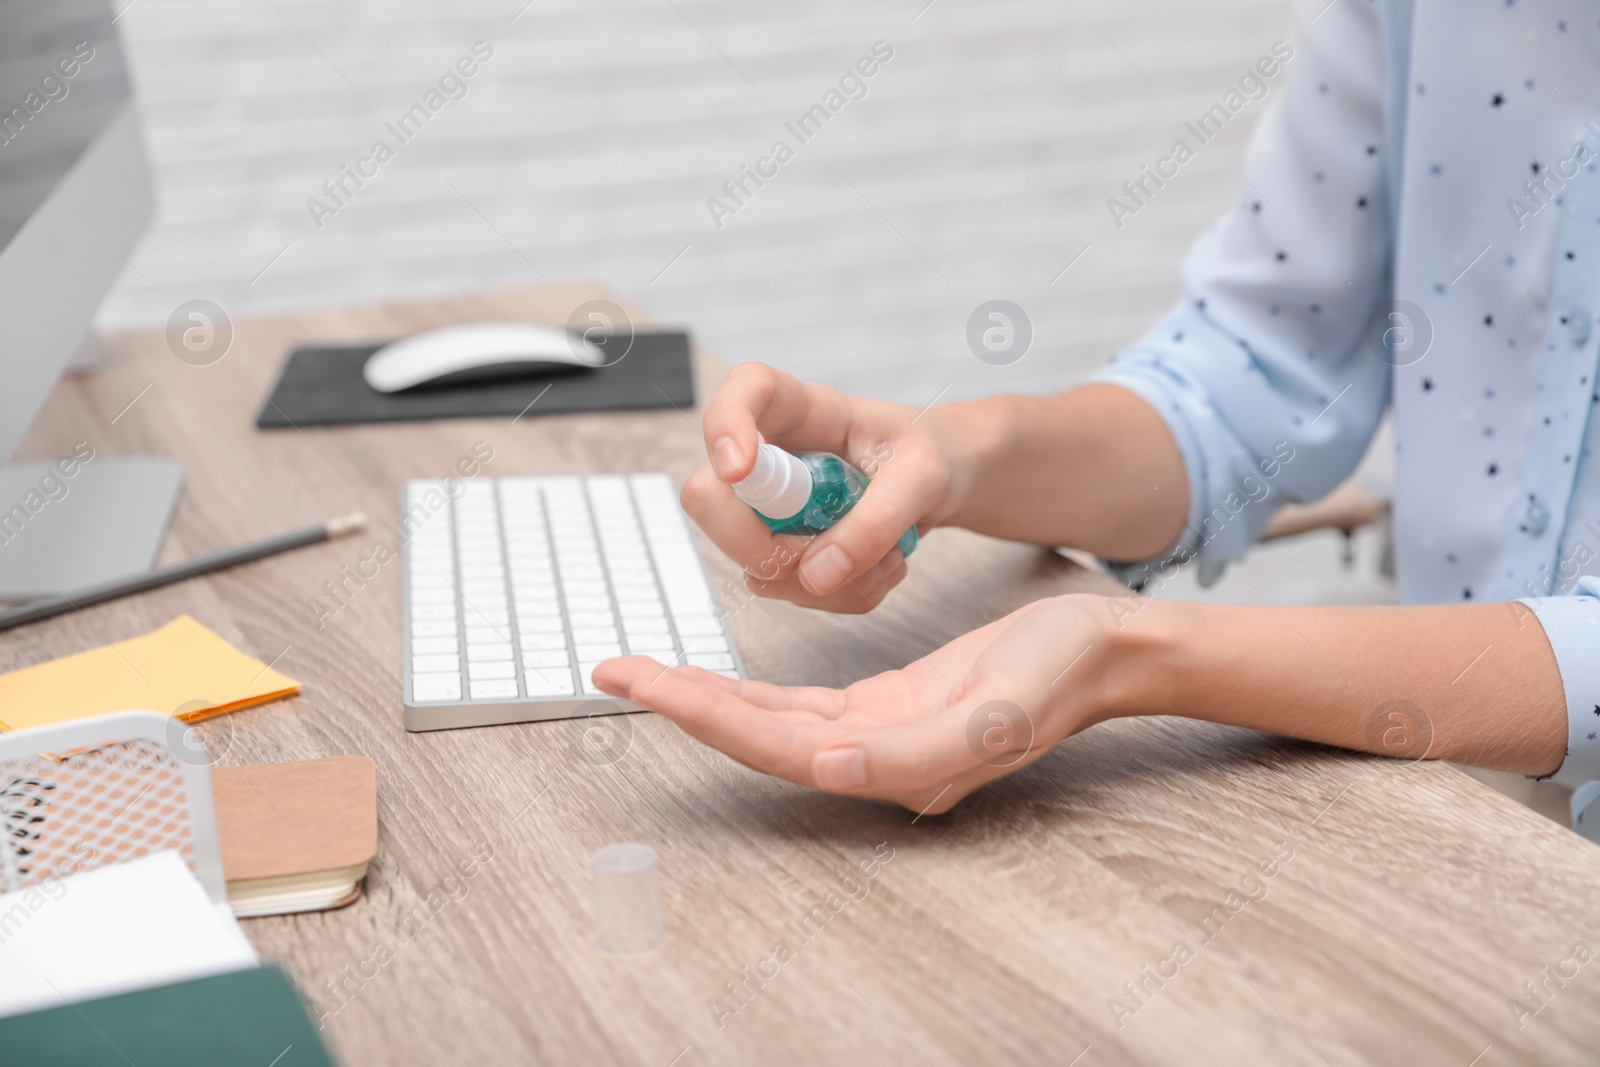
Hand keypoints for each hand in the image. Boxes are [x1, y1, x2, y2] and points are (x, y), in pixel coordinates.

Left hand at [593, 596, 1116, 812]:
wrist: (1099, 650)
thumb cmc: (1057, 673)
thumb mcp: (997, 710)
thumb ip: (914, 751)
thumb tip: (825, 767)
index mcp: (895, 767)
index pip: (777, 747)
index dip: (706, 717)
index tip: (646, 684)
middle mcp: (874, 761)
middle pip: (756, 737)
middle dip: (683, 704)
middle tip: (614, 668)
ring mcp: (876, 737)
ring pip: (769, 722)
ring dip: (705, 698)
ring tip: (642, 671)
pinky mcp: (883, 708)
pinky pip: (800, 706)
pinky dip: (750, 692)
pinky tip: (713, 681)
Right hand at [683, 363, 972, 612]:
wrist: (945, 482)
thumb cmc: (931, 455)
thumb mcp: (923, 477)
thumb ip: (877, 519)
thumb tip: (816, 575)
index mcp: (801, 410)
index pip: (743, 392)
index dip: (724, 426)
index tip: (739, 468)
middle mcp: (769, 458)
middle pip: (709, 499)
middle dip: (761, 545)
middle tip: (824, 551)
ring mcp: (768, 509)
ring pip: (751, 562)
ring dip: (824, 579)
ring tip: (885, 552)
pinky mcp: (781, 549)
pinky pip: (789, 591)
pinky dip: (842, 594)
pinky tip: (878, 565)